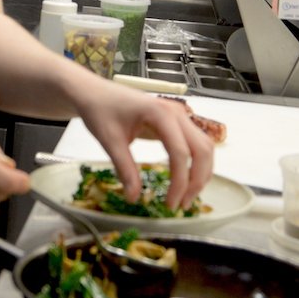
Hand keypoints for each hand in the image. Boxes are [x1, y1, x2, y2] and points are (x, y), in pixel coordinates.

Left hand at [72, 81, 213, 209]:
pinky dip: (196, 163)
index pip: (180, 152)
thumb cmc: (100, 110)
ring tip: (185, 197)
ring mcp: (178, 115)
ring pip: (204, 146)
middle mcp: (176, 112)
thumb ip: (124, 168)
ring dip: (200, 173)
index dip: (180, 182)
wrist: (94, 92)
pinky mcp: (175, 121)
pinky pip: (195, 143)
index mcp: (160, 113)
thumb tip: (134, 198)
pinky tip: (185, 180)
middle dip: (196, 180)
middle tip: (181, 205)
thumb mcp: (109, 140)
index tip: (169, 205)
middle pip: (202, 149)